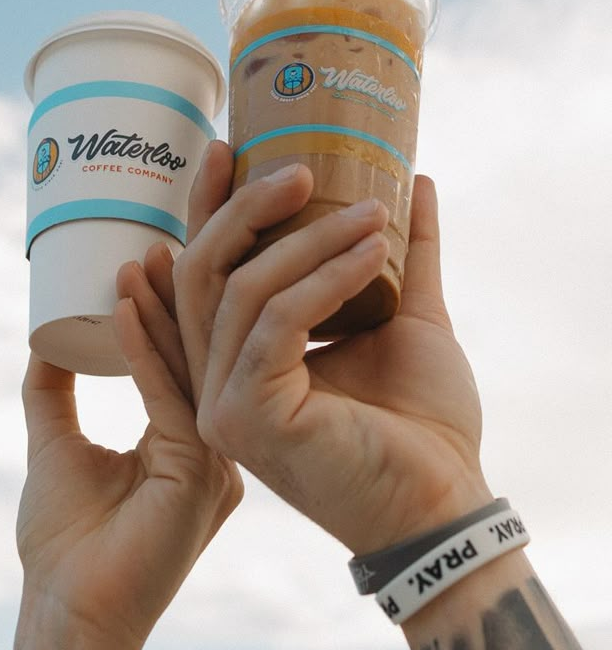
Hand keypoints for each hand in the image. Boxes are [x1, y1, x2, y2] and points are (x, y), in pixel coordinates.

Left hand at [12, 242, 241, 649]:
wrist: (71, 617)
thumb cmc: (66, 544)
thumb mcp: (56, 446)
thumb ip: (56, 393)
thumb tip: (43, 337)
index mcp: (195, 443)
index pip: (191, 358)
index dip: (175, 305)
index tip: (156, 250)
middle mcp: (218, 447)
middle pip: (204, 353)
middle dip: (186, 292)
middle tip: (163, 235)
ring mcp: (217, 462)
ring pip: (193, 367)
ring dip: (164, 307)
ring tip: (143, 254)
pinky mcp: (198, 475)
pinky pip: (168, 396)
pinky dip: (143, 346)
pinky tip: (125, 301)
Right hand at [173, 141, 492, 557]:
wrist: (443, 500)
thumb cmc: (421, 420)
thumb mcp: (406, 315)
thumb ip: (405, 252)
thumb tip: (415, 182)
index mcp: (241, 359)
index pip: (208, 273)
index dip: (210, 209)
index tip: (231, 148)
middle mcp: (217, 380)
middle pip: (205, 272)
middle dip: (244, 208)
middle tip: (299, 165)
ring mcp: (224, 401)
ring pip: (244, 288)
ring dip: (311, 238)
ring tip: (372, 212)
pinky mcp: (249, 414)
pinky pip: (278, 320)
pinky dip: (326, 277)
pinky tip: (373, 252)